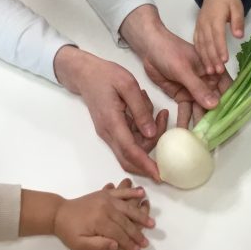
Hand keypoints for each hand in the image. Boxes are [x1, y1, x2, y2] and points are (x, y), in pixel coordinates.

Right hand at [54, 45, 167, 180]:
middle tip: (165, 130)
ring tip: (157, 111)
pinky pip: (129, 139)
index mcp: (112, 122)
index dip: (146, 165)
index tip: (160, 175)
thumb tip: (150, 133)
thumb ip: (140, 109)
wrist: (84, 74)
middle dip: (150, 156)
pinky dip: (142, 130)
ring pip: (132, 148)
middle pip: (130, 158)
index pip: (130, 151)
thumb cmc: (106, 75)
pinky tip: (146, 110)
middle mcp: (108, 133)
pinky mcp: (111, 130)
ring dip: (149, 136)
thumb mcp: (128, 85)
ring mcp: (108, 133)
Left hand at [55, 179, 153, 249]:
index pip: (119, 233)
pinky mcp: (104, 193)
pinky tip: (141, 193)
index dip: (129, 242)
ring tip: (151, 221)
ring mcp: (105, 198)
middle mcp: (105, 207)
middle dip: (137, 232)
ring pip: (127, 206)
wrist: (59, 213)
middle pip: (126, 221)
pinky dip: (131, 192)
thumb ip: (97, 245)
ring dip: (140, 213)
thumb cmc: (69, 231)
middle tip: (146, 241)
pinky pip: (120, 192)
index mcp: (99, 221)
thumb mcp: (79, 244)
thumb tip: (116, 244)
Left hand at [120, 6, 231, 127]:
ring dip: (200, 123)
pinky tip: (185, 133)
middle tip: (215, 137)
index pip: (228, 90)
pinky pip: (185, 110)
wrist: (149, 48)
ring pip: (200, 109)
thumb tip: (214, 105)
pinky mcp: (182, 96)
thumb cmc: (170, 51)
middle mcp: (207, 83)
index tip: (233, 122)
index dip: (232, 105)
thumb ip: (198, 87)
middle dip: (215, 119)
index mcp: (213, 71)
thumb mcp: (184, 69)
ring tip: (200, 139)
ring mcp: (194, 90)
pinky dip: (185, 120)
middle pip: (215, 104)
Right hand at [194, 0, 243, 74]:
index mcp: (215, 17)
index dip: (220, 48)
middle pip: (208, 43)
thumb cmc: (228, 0)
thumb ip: (238, 21)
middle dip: (212, 58)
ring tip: (210, 72)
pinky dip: (199, 53)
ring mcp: (199, 27)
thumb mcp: (237, 7)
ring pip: (201, 44)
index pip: (218, 35)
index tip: (224, 60)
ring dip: (205, 59)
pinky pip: (197, 42)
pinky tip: (203, 63)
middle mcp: (205, 23)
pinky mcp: (197, 29)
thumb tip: (239, 35)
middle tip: (218, 72)